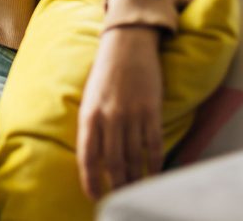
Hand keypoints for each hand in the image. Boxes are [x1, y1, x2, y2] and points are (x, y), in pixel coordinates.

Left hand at [77, 26, 164, 199]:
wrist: (127, 44)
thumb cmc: (105, 73)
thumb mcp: (89, 98)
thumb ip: (92, 126)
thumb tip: (94, 158)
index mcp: (89, 114)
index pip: (88, 156)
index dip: (91, 180)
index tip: (95, 196)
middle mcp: (109, 116)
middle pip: (113, 161)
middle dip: (117, 184)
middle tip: (119, 198)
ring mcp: (132, 113)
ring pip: (134, 156)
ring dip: (136, 177)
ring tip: (136, 190)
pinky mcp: (151, 110)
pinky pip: (153, 143)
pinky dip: (155, 161)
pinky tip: (154, 173)